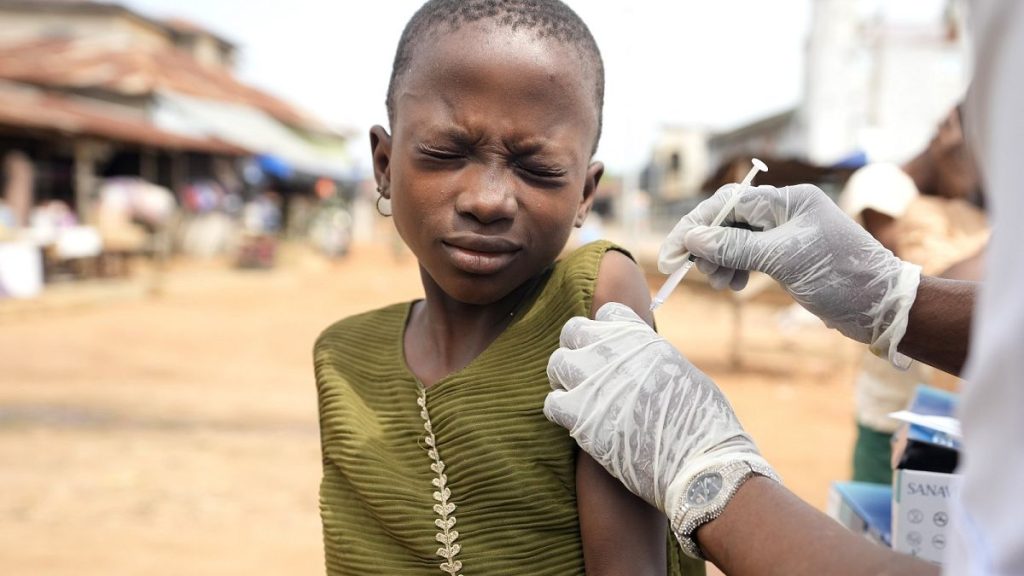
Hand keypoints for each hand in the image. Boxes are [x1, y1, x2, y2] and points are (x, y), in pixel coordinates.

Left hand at [544, 303, 774, 539]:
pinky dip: (559, 410)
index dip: (605, 332)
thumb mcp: (681, 371)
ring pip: (557, 364)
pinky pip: (552, 403)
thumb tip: (639, 364)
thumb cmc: (702, 422)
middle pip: (573, 332)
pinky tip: (574, 420)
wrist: (699, 460)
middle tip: (585, 373)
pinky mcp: (580, 415)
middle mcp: (614, 352)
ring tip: (578, 397)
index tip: (609, 350)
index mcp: (643, 338)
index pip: (606, 314)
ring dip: (564, 379)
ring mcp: (594, 381)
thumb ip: (652, 359)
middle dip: (576, 349)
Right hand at [659, 183, 920, 364]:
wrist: (882, 306)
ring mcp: (787, 234)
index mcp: (789, 200)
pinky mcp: (789, 256)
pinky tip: (736, 284)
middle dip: (709, 246)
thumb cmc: (841, 276)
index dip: (696, 225)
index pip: (729, 203)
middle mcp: (786, 212)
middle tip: (700, 272)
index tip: (672, 251)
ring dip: (721, 261)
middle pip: (729, 221)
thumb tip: (692, 238)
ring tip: (723, 283)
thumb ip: (735, 246)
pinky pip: (749, 256)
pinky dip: (737, 269)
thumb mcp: (783, 260)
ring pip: (737, 240)